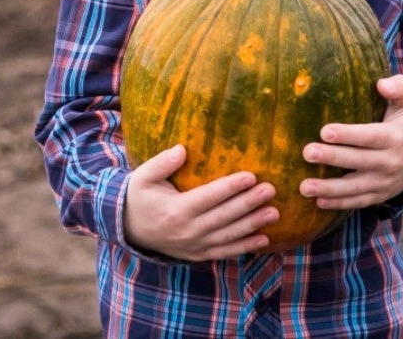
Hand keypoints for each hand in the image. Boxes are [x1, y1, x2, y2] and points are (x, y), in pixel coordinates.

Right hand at [121, 144, 279, 261]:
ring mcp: (194, 246)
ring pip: (228, 235)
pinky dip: (245, 247)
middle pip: (224, 216)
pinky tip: (264, 240)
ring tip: (274, 213)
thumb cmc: (138, 197)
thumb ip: (161, 163)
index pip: (209, 197)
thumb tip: (181, 149)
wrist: (128, 229)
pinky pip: (225, 252)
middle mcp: (188, 230)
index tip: (251, 176)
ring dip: (253, 225)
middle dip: (249, 204)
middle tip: (271, 190)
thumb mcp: (142, 177)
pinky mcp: (198, 254)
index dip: (230, 187)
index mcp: (176, 210)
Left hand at [301, 74, 402, 210]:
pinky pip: (358, 202)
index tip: (324, 131)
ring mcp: (384, 182)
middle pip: (358, 161)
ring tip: (304, 186)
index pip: (369, 136)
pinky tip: (318, 202)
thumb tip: (381, 83)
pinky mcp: (379, 196)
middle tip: (307, 152)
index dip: (348, 135)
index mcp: (394, 138)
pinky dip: (339, 204)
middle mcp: (390, 162)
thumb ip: (399, 87)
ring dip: (329, 189)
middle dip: (332, 158)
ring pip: (355, 187)